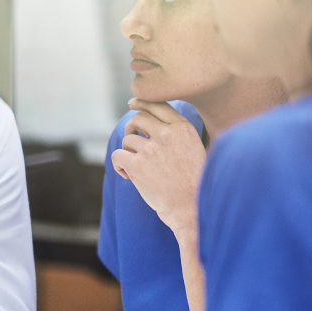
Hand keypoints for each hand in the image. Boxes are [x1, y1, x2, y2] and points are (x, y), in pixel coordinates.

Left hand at [111, 99, 205, 237]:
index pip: (158, 104)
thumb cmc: (194, 182)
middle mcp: (167, 134)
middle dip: (131, 128)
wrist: (191, 207)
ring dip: (128, 153)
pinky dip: (119, 166)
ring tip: (138, 168)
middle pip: (138, 118)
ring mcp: (151, 149)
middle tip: (132, 142)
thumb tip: (152, 122)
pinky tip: (129, 176)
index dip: (142, 102)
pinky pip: (117, 155)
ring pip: (127, 140)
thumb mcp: (194, 149)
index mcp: (183, 128)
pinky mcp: (137, 165)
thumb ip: (176, 134)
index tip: (132, 104)